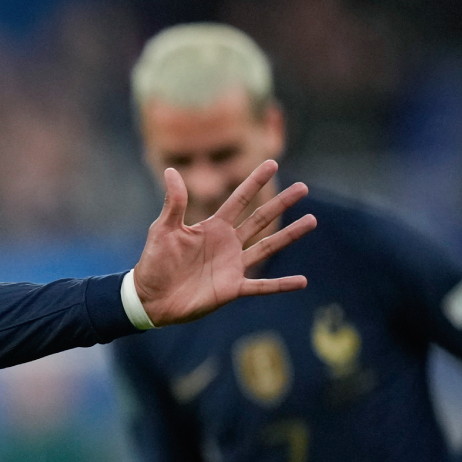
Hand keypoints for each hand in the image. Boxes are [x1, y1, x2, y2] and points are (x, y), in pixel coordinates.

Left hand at [131, 161, 313, 325]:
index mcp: (212, 227)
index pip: (238, 200)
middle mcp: (227, 244)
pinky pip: (262, 286)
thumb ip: (174, 202)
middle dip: (281, 203)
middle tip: (303, 188)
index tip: (272, 163)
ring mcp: (232, 265)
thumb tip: (171, 171)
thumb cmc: (154, 262)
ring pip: (267, 246)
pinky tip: (302, 281)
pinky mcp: (232, 288)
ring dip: (289, 235)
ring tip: (312, 220)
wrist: (149, 298)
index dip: (254, 182)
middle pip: (260, 219)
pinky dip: (281, 284)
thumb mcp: (163, 229)